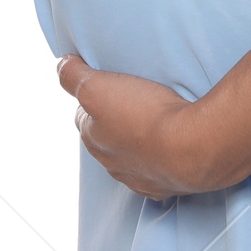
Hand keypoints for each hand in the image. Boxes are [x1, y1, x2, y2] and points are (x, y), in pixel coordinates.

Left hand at [57, 55, 222, 198]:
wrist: (190, 148)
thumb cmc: (145, 115)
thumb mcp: (98, 87)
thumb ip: (74, 75)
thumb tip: (61, 64)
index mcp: (93, 138)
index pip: (83, 116)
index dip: (93, 98)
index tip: (108, 85)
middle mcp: (110, 162)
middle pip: (105, 137)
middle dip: (114, 121)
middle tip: (133, 100)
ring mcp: (136, 178)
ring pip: (129, 157)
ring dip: (136, 142)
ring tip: (155, 120)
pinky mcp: (162, 187)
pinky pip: (154, 173)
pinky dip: (157, 161)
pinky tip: (168, 148)